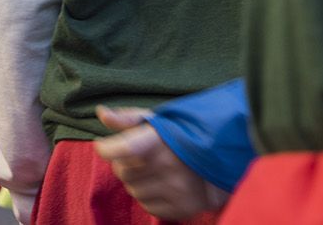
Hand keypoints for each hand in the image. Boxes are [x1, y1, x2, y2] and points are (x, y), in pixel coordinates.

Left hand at [94, 106, 227, 220]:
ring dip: (135, 182)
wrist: (221, 162)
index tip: (103, 147)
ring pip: (132, 191)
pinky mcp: (181, 208)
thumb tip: (102, 113)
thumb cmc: (183, 138)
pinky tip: (159, 186)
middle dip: (123, 165)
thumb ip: (127, 118)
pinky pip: (147, 206)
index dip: (108, 149)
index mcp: (161, 139)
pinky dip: (147, 197)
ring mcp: (176, 189)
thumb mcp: (158, 121)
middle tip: (136, 159)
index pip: (124, 148)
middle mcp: (169, 165)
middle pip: (122, 172)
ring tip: (151, 172)